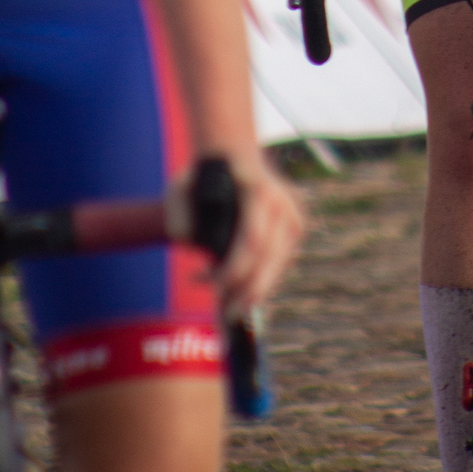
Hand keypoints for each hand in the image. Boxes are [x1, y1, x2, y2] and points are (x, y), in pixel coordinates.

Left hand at [173, 157, 309, 318]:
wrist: (231, 156)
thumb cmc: (201, 175)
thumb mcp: (179, 188)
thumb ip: (177, 215)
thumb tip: (189, 244)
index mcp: (259, 190)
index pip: (251, 242)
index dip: (232, 271)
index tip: (207, 283)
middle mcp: (283, 204)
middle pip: (270, 261)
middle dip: (247, 292)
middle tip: (227, 315)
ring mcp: (293, 216)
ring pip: (278, 266)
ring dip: (253, 288)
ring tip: (225, 302)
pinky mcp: (295, 228)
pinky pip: (280, 263)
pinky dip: (261, 279)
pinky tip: (238, 286)